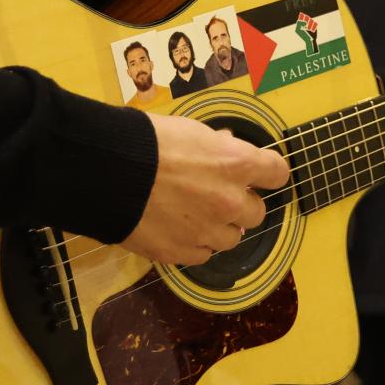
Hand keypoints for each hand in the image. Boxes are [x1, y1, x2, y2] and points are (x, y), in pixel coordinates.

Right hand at [119, 113, 289, 265]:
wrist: (107, 173)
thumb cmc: (147, 142)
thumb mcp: (188, 130)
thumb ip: (215, 143)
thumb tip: (225, 145)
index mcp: (237, 164)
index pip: (277, 173)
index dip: (269, 173)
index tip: (260, 174)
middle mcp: (230, 201)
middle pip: (257, 212)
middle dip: (241, 204)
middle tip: (217, 195)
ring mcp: (207, 231)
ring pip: (231, 238)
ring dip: (219, 228)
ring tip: (194, 215)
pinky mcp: (181, 253)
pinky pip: (202, 255)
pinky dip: (194, 245)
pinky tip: (177, 230)